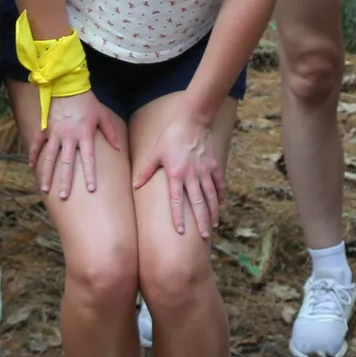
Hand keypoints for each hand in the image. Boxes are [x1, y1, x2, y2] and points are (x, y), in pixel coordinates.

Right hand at [29, 91, 124, 201]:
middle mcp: (69, 137)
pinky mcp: (45, 128)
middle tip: (63, 196)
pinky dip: (32, 154)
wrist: (68, 85)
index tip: (91, 189)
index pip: (88, 159)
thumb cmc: (88, 101)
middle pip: (67, 163)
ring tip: (45, 189)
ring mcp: (54, 133)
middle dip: (65, 181)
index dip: (90, 175)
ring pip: (49, 158)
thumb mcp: (103, 115)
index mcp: (84, 135)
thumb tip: (118, 148)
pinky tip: (31, 167)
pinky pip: (37, 143)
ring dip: (47, 174)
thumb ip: (110, 133)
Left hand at [132, 105, 223, 236]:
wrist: (192, 119)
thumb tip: (134, 186)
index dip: (178, 217)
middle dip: (202, 222)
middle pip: (198, 203)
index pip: (176, 201)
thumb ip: (145, 171)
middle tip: (205, 237)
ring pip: (211, 196)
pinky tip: (221, 204)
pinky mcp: (214, 164)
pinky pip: (219, 183)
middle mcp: (192, 176)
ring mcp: (205, 171)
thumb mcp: (155, 152)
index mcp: (176, 174)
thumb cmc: (170, 136)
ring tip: (214, 226)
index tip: (180, 231)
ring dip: (213, 212)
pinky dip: (220, 195)